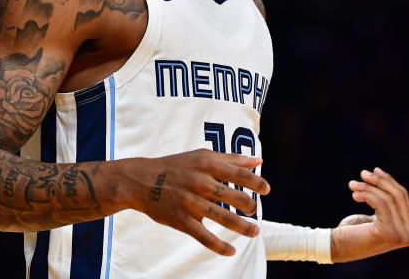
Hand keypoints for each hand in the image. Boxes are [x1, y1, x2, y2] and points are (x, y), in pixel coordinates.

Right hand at [121, 150, 270, 255]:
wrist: (141, 180)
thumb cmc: (177, 166)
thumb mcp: (201, 156)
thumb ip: (230, 159)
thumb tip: (258, 162)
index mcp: (207, 164)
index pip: (239, 174)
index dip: (257, 183)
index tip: (267, 190)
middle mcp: (200, 182)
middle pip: (234, 196)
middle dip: (250, 206)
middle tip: (254, 210)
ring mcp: (190, 202)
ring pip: (223, 218)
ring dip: (243, 227)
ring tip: (254, 231)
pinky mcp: (181, 220)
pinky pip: (204, 236)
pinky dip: (220, 246)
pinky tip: (232, 250)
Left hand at [331, 167, 408, 262]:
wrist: (339, 248)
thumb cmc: (355, 230)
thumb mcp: (373, 212)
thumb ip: (384, 199)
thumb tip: (380, 173)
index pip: (403, 197)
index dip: (388, 181)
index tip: (374, 170)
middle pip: (399, 196)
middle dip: (380, 181)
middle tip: (363, 173)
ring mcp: (401, 235)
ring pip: (388, 199)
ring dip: (368, 188)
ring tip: (353, 185)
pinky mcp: (388, 233)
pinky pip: (381, 204)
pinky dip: (367, 194)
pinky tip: (355, 195)